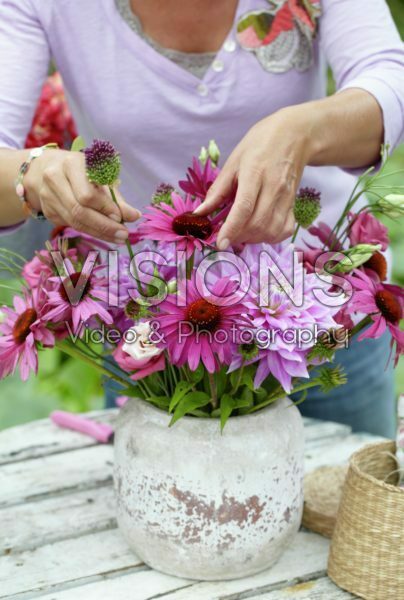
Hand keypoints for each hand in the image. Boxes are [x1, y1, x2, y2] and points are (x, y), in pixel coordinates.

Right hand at [24, 149, 140, 242]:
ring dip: (99, 233)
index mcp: (71, 164)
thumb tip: (134, 216)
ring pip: (74, 222)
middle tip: (123, 234)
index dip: (105, 208)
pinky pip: (71, 225)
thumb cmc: (81, 171)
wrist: (45, 168)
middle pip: (79, 210)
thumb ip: (116, 198)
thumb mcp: (101, 177)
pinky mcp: (47, 211)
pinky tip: (104, 234)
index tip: (121, 218)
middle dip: (104, 226)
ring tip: (117, 237)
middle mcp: (54, 179)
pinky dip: (90, 231)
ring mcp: (47, 196)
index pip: (87, 194)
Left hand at [194, 107, 313, 248]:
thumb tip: (200, 213)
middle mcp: (274, 188)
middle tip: (226, 235)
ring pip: (270, 231)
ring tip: (240, 232)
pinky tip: (259, 231)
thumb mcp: (234, 161)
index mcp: (255, 173)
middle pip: (257, 223)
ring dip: (252, 239)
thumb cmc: (260, 144)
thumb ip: (218, 190)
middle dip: (238, 236)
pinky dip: (270, 237)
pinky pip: (284, 230)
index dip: (231, 229)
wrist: (295, 135)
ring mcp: (287, 197)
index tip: (220, 244)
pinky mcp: (294, 204)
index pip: (244, 208)